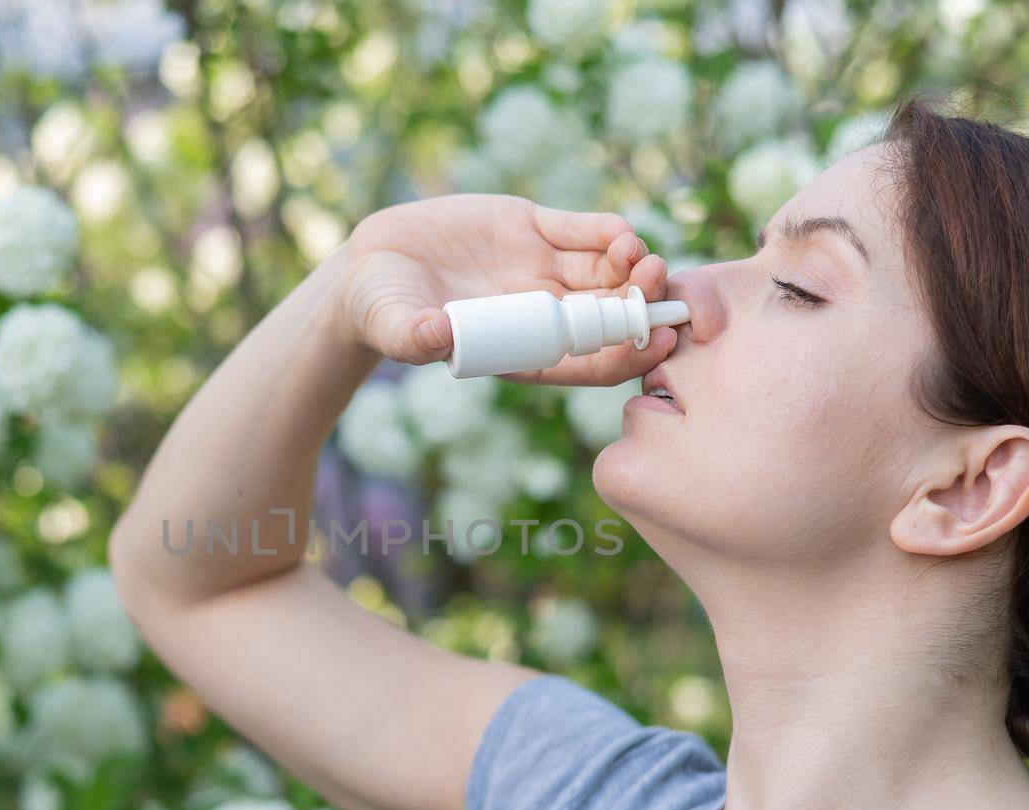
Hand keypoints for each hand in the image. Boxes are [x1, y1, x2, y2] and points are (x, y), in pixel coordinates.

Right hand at [336, 193, 677, 385]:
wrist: (371, 265)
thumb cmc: (384, 311)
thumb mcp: (394, 327)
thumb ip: (414, 336)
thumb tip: (435, 336)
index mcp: (525, 350)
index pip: (593, 362)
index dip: (631, 353)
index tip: (657, 340)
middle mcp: (543, 312)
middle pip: (613, 313)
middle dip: (643, 301)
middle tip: (656, 283)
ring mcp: (541, 269)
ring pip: (606, 270)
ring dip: (634, 265)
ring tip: (640, 255)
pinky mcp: (530, 228)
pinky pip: (581, 230)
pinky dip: (606, 231)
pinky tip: (620, 232)